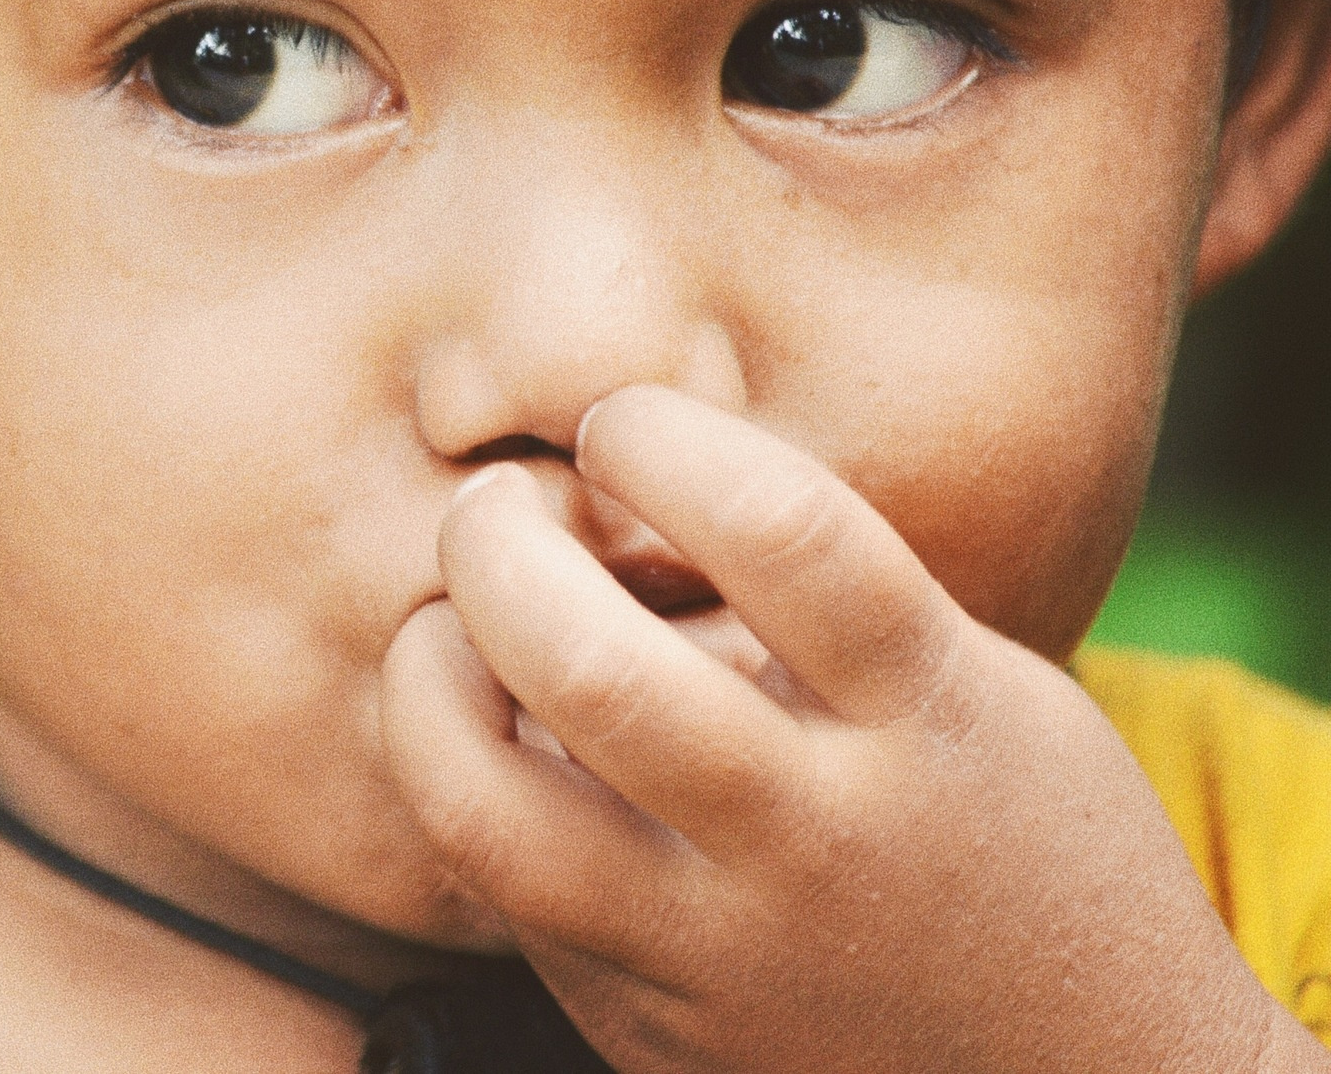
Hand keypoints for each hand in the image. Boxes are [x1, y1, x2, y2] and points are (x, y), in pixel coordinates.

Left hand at [379, 384, 1326, 1073]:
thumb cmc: (1010, 832)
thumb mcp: (980, 688)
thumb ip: (825, 597)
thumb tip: (621, 486)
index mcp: (928, 717)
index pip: (778, 534)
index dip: (661, 439)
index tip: (621, 425)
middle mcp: (815, 842)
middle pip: (592, 671)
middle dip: (495, 548)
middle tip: (493, 506)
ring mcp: (716, 952)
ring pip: (484, 809)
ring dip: (427, 679)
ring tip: (447, 626)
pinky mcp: (641, 1030)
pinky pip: (499, 890)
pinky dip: (464, 785)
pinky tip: (488, 734)